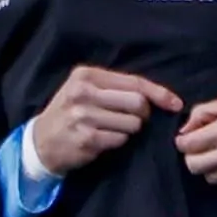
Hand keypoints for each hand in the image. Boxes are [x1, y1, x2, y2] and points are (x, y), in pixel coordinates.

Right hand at [27, 65, 182, 177]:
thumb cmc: (72, 112)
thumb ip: (119, 88)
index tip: (176, 104)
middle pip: (137, 103)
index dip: (159, 93)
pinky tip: (102, 139)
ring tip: (111, 128)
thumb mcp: (88, 90)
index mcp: (86, 75)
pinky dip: (118, 141)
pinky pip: (121, 140)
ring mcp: (83, 116)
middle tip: (134, 119)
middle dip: (143, 114)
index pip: (134, 82)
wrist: (41, 141)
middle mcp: (83, 93)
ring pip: (132, 124)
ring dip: (130, 130)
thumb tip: (164, 98)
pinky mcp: (86, 138)